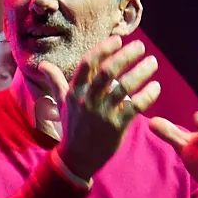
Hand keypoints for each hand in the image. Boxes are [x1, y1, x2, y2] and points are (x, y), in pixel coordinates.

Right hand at [34, 37, 159, 182]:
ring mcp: (102, 114)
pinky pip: (134, 107)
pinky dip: (147, 95)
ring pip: (124, 87)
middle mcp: (87, 101)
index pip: (88, 63)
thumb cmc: (72, 126)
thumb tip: (42, 65)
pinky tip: (156, 87)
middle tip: (140, 46)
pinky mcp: (116, 127)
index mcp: (75, 92)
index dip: (103, 49)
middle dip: (126, 55)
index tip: (118, 39)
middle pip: (108, 72)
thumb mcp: (61, 103)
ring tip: (153, 62)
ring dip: (141, 72)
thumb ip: (55, 81)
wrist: (77, 158)